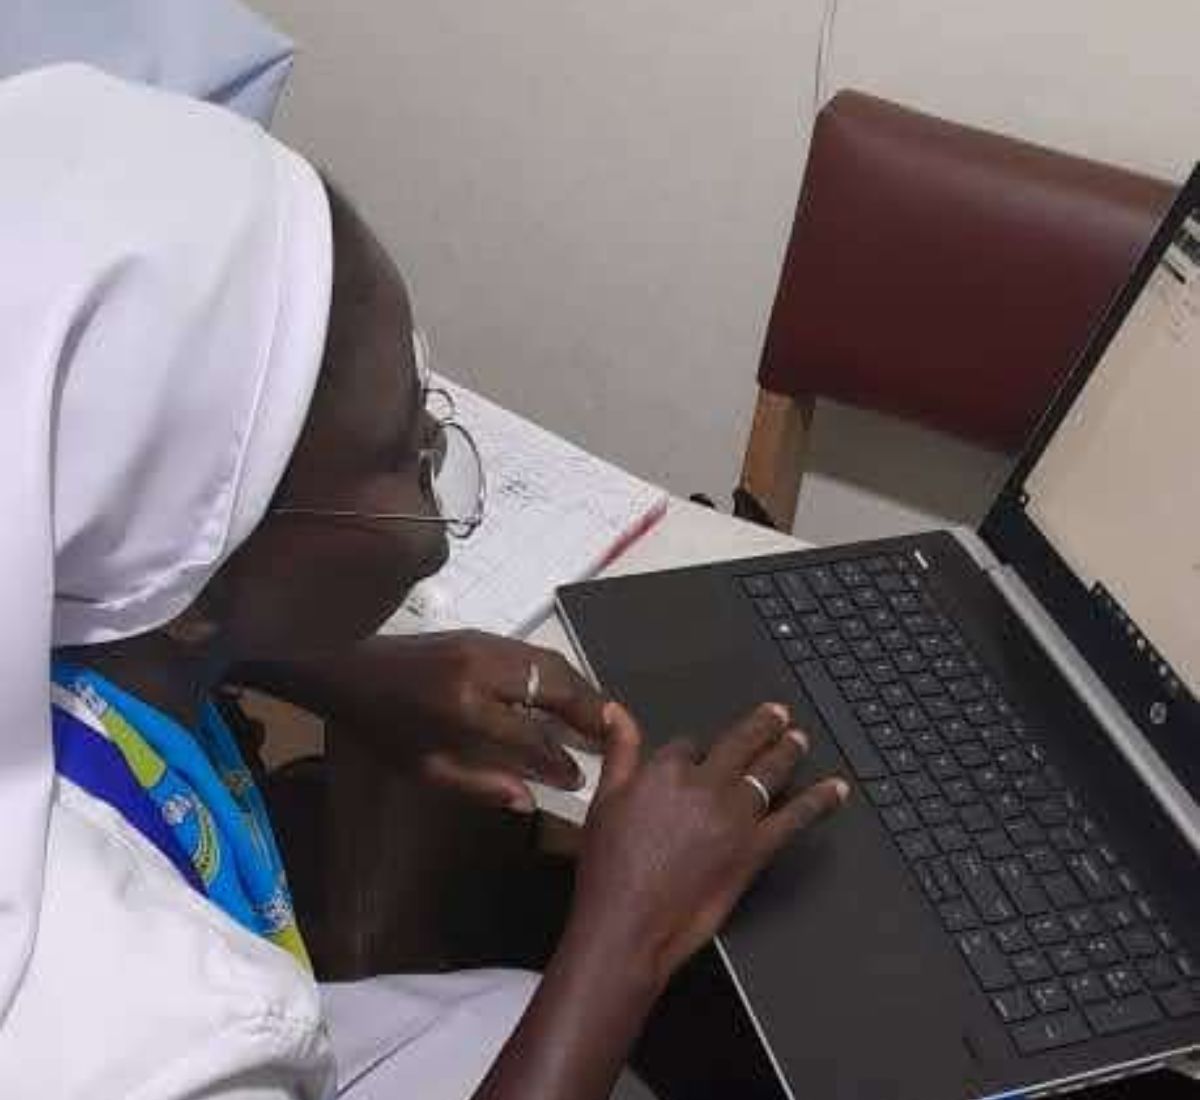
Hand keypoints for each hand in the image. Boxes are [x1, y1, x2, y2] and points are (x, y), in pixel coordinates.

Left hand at [326, 631, 606, 812]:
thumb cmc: (381, 725)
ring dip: (581, 689)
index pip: (532, 736)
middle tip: (613, 736)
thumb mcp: (423, 769)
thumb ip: (479, 785)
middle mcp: (482, 670)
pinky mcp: (483, 634)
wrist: (347, 666)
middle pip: (556, 687)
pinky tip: (567, 694)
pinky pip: (535, 653)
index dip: (560, 760)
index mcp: (464, 709)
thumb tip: (530, 800)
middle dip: (589, 712)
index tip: (579, 777)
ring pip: (551, 662)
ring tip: (599, 716)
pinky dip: (559, 673)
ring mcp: (485, 645)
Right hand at [568, 702, 848, 987]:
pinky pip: (795, 817)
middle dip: (762, 726)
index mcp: (666, 770)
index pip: (691, 745)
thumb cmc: (610, 871)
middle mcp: (705, 786)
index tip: (702, 753)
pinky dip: (819, 801)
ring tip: (799, 739)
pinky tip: (834, 790)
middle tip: (778, 714)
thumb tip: (616, 713)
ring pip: (770, 772)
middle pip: (741, 745)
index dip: (699, 749)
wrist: (628, 925)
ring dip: (789, 752)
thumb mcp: (603, 800)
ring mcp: (734, 816)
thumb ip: (618, 751)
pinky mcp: (755, 849)